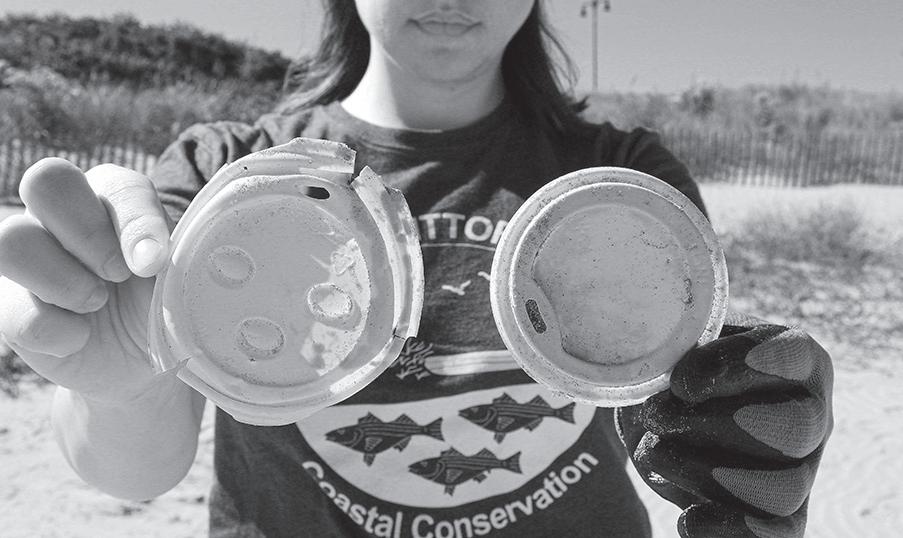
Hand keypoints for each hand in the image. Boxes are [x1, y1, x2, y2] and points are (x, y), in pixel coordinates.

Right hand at [0, 158, 171, 403]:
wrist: (143, 362)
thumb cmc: (165, 305)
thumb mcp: (183, 281)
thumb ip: (178, 259)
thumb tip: (152, 258)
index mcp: (114, 197)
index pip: (119, 185)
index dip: (136, 222)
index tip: (154, 265)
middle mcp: (61, 215)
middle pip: (46, 181)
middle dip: (86, 231)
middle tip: (118, 274)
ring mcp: (28, 258)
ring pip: (11, 238)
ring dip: (62, 279)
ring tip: (97, 303)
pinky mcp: (9, 306)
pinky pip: (10, 307)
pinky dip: (54, 330)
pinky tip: (80, 338)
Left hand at [616, 312, 832, 537]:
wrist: (662, 410)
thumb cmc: (678, 368)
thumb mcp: (678, 346)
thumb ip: (679, 350)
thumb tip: (669, 380)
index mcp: (796, 359)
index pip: (791, 356)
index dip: (736, 367)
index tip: (681, 381)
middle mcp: (811, 415)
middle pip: (794, 429)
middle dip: (713, 424)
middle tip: (659, 414)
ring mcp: (800, 469)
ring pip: (782, 489)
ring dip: (704, 474)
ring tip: (655, 450)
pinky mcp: (779, 514)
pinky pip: (775, 534)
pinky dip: (730, 531)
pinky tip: (688, 520)